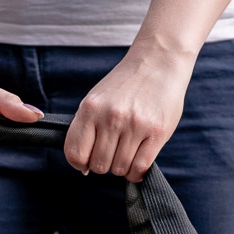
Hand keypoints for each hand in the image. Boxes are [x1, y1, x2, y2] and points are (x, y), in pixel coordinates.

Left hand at [65, 45, 195, 181]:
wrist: (158, 62)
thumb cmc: (125, 85)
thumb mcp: (97, 99)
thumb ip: (87, 128)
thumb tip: (82, 166)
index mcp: (91, 108)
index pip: (75, 153)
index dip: (79, 164)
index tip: (87, 161)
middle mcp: (111, 117)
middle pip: (99, 165)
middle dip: (104, 164)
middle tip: (113, 152)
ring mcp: (135, 125)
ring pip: (120, 169)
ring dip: (122, 167)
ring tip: (127, 152)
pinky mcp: (157, 132)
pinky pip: (140, 167)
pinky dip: (137, 172)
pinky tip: (138, 160)